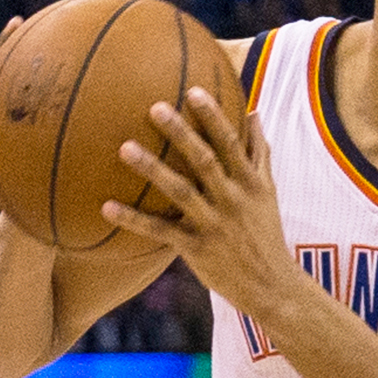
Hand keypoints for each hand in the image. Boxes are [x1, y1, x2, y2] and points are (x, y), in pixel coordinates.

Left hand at [107, 89, 297, 319]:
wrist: (272, 287)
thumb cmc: (265, 233)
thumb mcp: (268, 192)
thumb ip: (259, 152)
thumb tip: (253, 112)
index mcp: (250, 183)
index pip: (231, 143)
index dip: (213, 117)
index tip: (193, 91)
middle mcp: (232, 200)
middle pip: (204, 161)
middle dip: (181, 133)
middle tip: (154, 107)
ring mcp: (213, 225)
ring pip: (180, 193)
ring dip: (152, 170)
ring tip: (124, 148)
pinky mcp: (196, 250)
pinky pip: (160, 232)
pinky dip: (133, 220)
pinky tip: (106, 207)